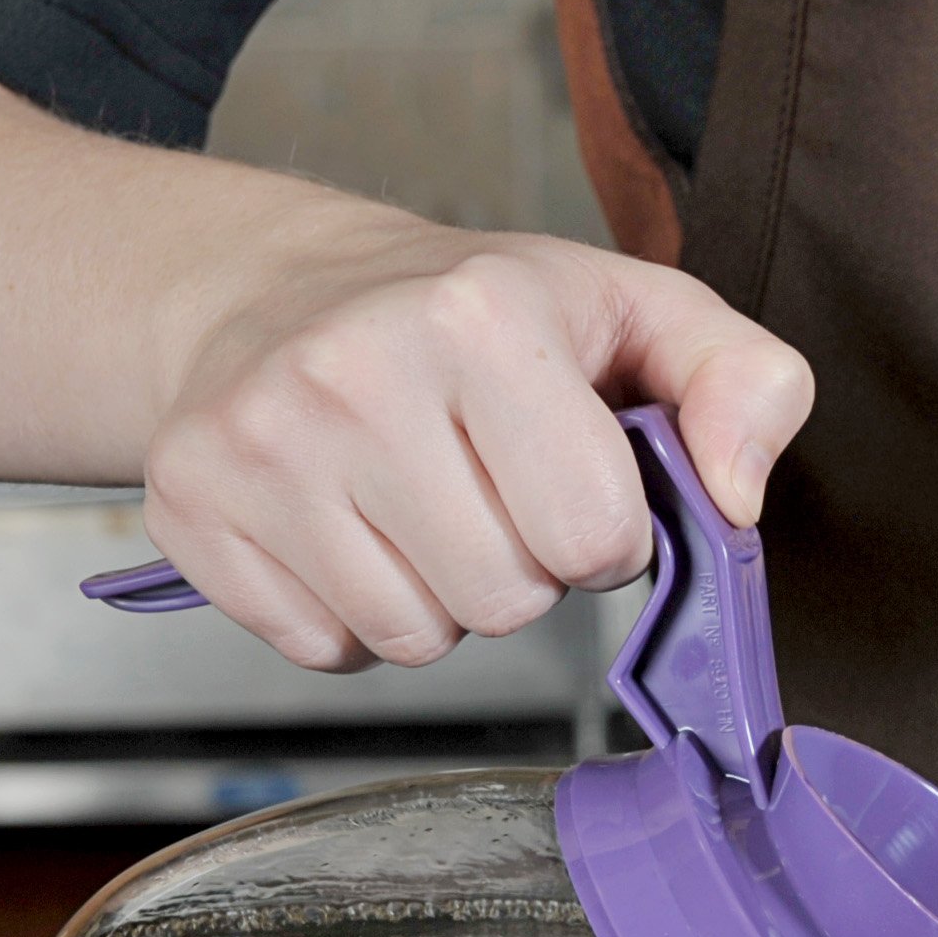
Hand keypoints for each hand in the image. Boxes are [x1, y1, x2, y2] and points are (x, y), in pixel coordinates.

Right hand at [142, 230, 812, 669]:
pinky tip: (350, 528)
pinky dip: (350, 614)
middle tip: (489, 488)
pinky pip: (324, 649)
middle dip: (522, 567)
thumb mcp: (636, 311)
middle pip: (505, 602)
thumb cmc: (475, 313)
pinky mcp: (194, 508)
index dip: (605, 530)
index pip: (595, 534)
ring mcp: (260, 443)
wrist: (276, 286)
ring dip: (439, 598)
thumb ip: (744, 383)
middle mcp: (353, 370)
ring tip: (419, 504)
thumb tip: (738, 495)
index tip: (572, 476)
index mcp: (481, 315)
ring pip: (413, 639)